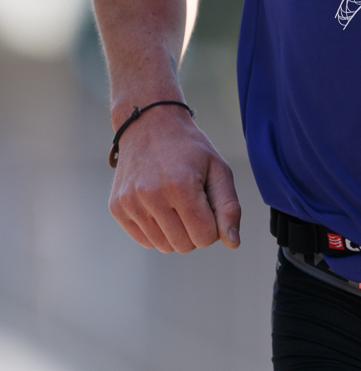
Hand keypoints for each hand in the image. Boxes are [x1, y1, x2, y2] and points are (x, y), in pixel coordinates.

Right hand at [109, 103, 241, 253]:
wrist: (149, 123)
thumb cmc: (189, 148)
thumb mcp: (218, 169)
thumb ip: (229, 207)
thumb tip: (233, 244)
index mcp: (181, 186)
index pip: (205, 237)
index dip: (213, 225)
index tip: (208, 205)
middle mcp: (151, 196)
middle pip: (184, 246)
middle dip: (195, 230)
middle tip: (193, 203)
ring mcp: (130, 203)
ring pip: (164, 246)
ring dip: (175, 232)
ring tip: (175, 203)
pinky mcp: (117, 207)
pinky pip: (145, 240)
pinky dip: (157, 231)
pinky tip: (159, 206)